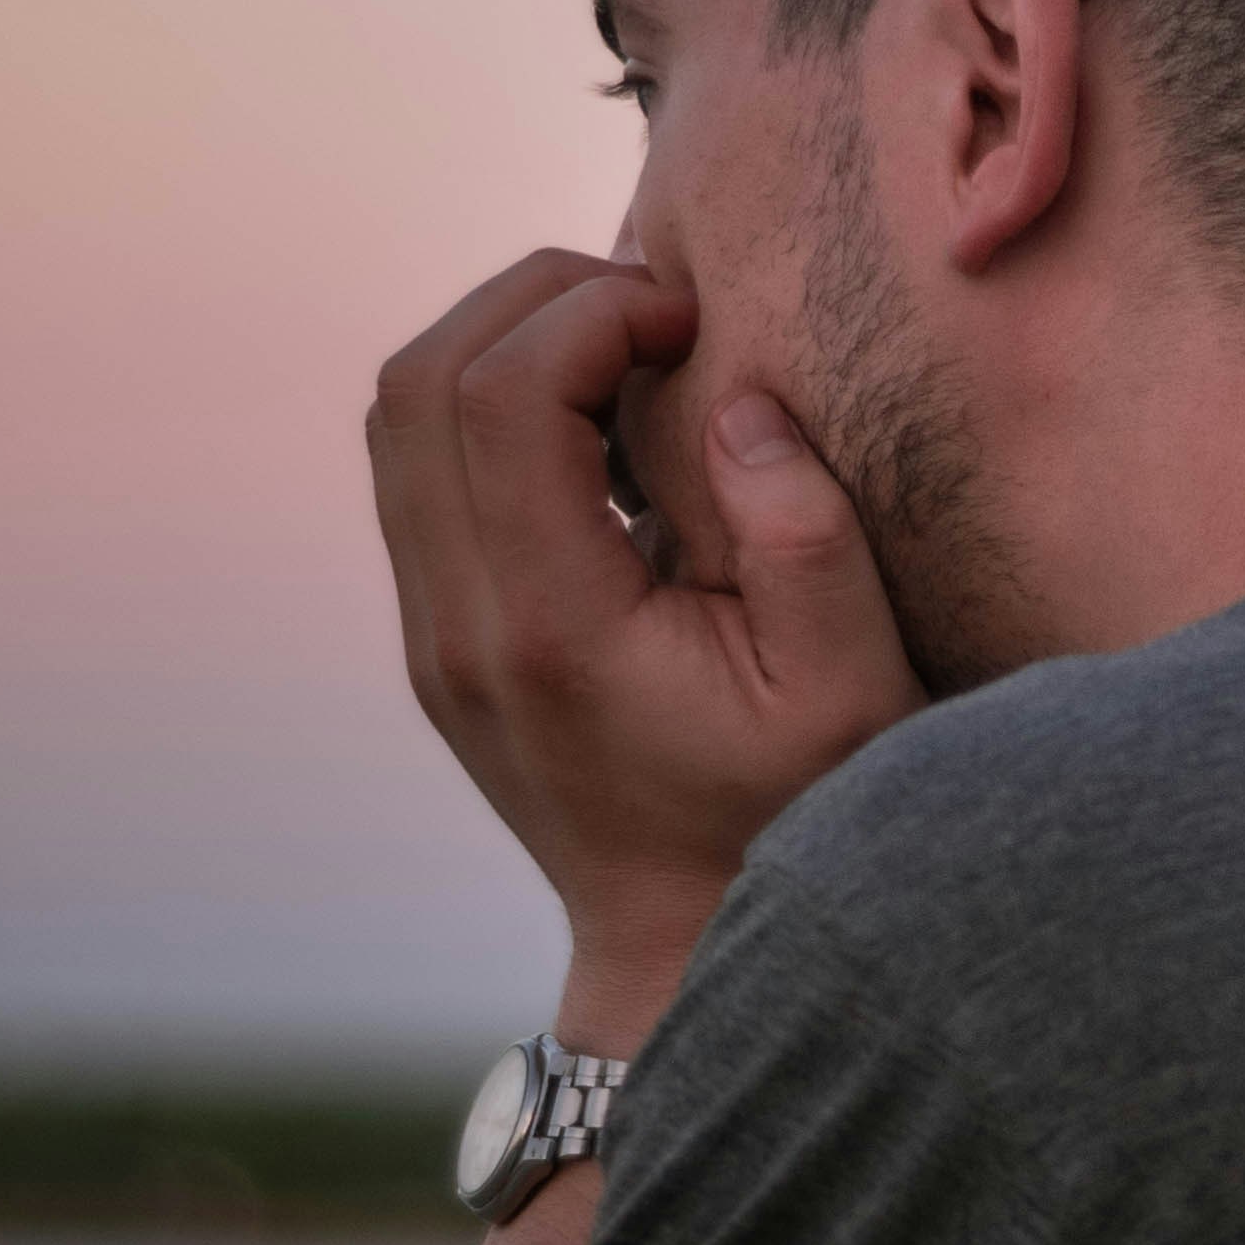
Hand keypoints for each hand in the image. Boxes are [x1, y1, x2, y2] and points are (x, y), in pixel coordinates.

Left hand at [369, 250, 917, 1028]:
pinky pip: (415, 469)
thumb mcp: (849, 691)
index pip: (504, 396)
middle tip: (654, 310)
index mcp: (550, 630)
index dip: (594, 313)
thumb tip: (734, 403)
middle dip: (537, 300)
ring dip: (502, 342)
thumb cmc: (789, 818)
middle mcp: (460, 628)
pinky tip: (595, 421)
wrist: (686, 944)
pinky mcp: (437, 636)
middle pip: (417, 384)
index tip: (692, 324)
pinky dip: (488, 404)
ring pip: (395, 417)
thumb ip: (805, 537)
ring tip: (623, 347)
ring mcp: (432, 636)